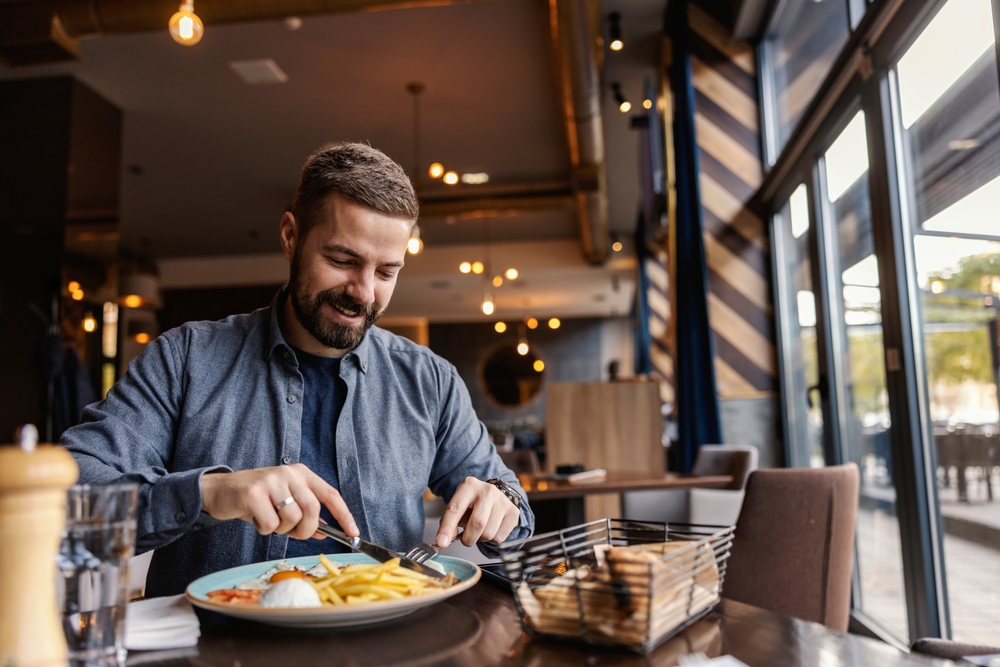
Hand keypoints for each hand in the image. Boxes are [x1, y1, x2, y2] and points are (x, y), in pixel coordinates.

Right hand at [199, 464, 358, 540]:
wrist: (220, 490)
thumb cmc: (256, 499)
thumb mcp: (284, 502)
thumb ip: (305, 515)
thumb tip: (327, 532)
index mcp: (301, 473)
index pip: (330, 494)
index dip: (344, 515)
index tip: (353, 534)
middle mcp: (289, 473)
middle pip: (312, 510)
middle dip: (305, 530)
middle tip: (292, 533)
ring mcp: (271, 481)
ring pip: (292, 519)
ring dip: (281, 530)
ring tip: (269, 521)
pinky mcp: (253, 494)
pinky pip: (270, 525)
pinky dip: (264, 530)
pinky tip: (255, 520)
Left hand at [436, 477, 520, 547]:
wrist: (496, 495)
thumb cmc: (472, 504)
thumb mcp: (457, 506)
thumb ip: (449, 523)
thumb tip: (444, 541)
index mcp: (469, 486)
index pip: (455, 509)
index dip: (447, 528)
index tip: (441, 543)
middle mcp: (487, 490)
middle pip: (477, 523)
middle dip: (468, 538)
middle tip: (465, 539)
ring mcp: (503, 501)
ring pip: (489, 533)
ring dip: (481, 539)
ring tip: (480, 529)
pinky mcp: (513, 512)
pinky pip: (500, 538)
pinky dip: (492, 540)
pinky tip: (492, 528)